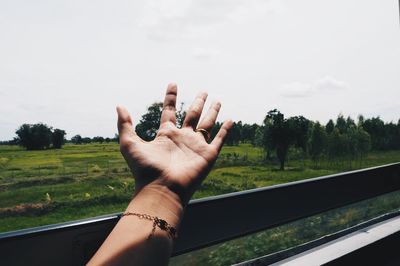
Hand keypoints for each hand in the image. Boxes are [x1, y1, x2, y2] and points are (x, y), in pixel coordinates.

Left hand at [117, 84, 231, 205]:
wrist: (162, 189)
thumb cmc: (145, 170)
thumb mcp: (129, 144)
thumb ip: (125, 125)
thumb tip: (119, 106)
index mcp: (166, 134)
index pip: (170, 111)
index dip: (171, 97)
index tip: (173, 84)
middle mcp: (182, 138)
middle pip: (192, 115)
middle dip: (198, 103)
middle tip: (203, 91)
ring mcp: (196, 146)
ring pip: (207, 124)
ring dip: (212, 112)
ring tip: (217, 100)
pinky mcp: (208, 155)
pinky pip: (219, 139)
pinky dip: (226, 130)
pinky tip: (231, 120)